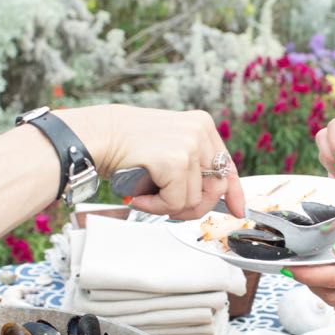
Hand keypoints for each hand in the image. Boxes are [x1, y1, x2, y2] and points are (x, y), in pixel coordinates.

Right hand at [59, 105, 243, 218]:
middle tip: (166, 205)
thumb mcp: (168, 147)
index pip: (225, 165)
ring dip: (167, 206)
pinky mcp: (175, 161)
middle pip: (214, 189)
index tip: (238, 209)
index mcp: (201, 125)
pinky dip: (156, 206)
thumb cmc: (126, 145)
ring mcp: (189, 145)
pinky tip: (140, 195)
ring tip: (146, 192)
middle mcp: (200, 131)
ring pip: (194, 200)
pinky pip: (176, 203)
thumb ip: (192, 165)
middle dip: (193, 206)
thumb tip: (220, 197)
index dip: (233, 192)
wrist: (96, 136)